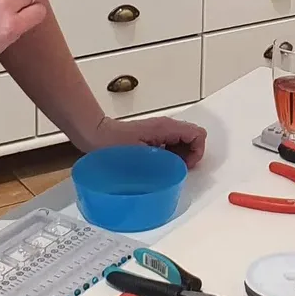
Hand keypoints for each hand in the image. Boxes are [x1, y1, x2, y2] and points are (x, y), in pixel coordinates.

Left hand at [92, 116, 207, 168]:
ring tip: (166, 169)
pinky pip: (172, 144)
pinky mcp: (154, 136)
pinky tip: (158, 166)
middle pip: (192, 137)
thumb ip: (163, 160)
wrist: (96, 136)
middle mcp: (166, 126)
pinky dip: (171, 156)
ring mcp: (160, 130)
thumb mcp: (142, 156)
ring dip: (181, 157)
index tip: (185, 166)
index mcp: (167, 127)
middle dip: (190, 155)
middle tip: (176, 170)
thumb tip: (178, 169)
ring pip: (183, 142)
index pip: (198, 134)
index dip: (197, 152)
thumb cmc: (115, 145)